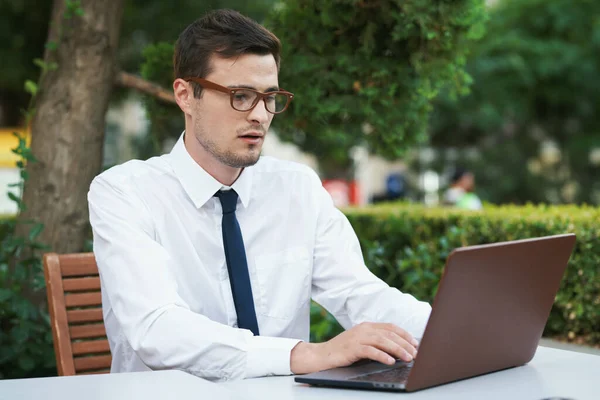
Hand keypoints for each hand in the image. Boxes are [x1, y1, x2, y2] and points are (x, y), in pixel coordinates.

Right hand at [290, 322, 417, 374]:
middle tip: (416, 354)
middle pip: (389, 334)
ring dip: (398, 350)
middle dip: (405, 344)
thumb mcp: (361, 343)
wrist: (321, 355)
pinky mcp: (352, 348)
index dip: (405, 335)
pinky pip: (370, 350)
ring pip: (382, 341)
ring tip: (408, 358)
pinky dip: (382, 355)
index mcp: (367, 326)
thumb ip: (375, 343)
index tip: (416, 344)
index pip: (391, 327)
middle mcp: (363, 329)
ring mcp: (357, 337)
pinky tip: (391, 361)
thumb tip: (397, 350)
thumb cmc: (343, 352)